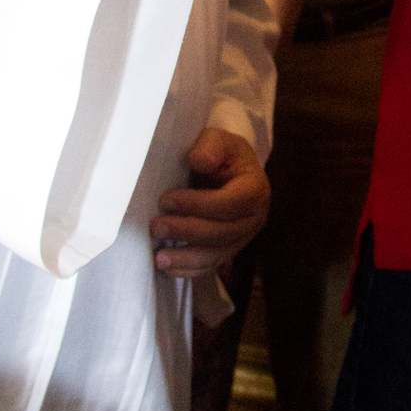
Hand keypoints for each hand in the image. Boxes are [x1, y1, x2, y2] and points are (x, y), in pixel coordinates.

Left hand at [151, 126, 269, 277]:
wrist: (228, 171)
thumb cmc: (222, 155)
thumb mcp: (219, 141)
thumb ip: (210, 146)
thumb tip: (197, 160)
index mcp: (256, 189)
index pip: (231, 203)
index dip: (198, 204)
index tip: (166, 199)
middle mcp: (254, 219)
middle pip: (222, 232)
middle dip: (186, 231)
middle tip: (155, 226)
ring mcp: (242, 239)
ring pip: (215, 255)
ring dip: (186, 258)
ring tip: (158, 257)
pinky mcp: (228, 251)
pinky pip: (210, 267)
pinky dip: (188, 270)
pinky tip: (167, 267)